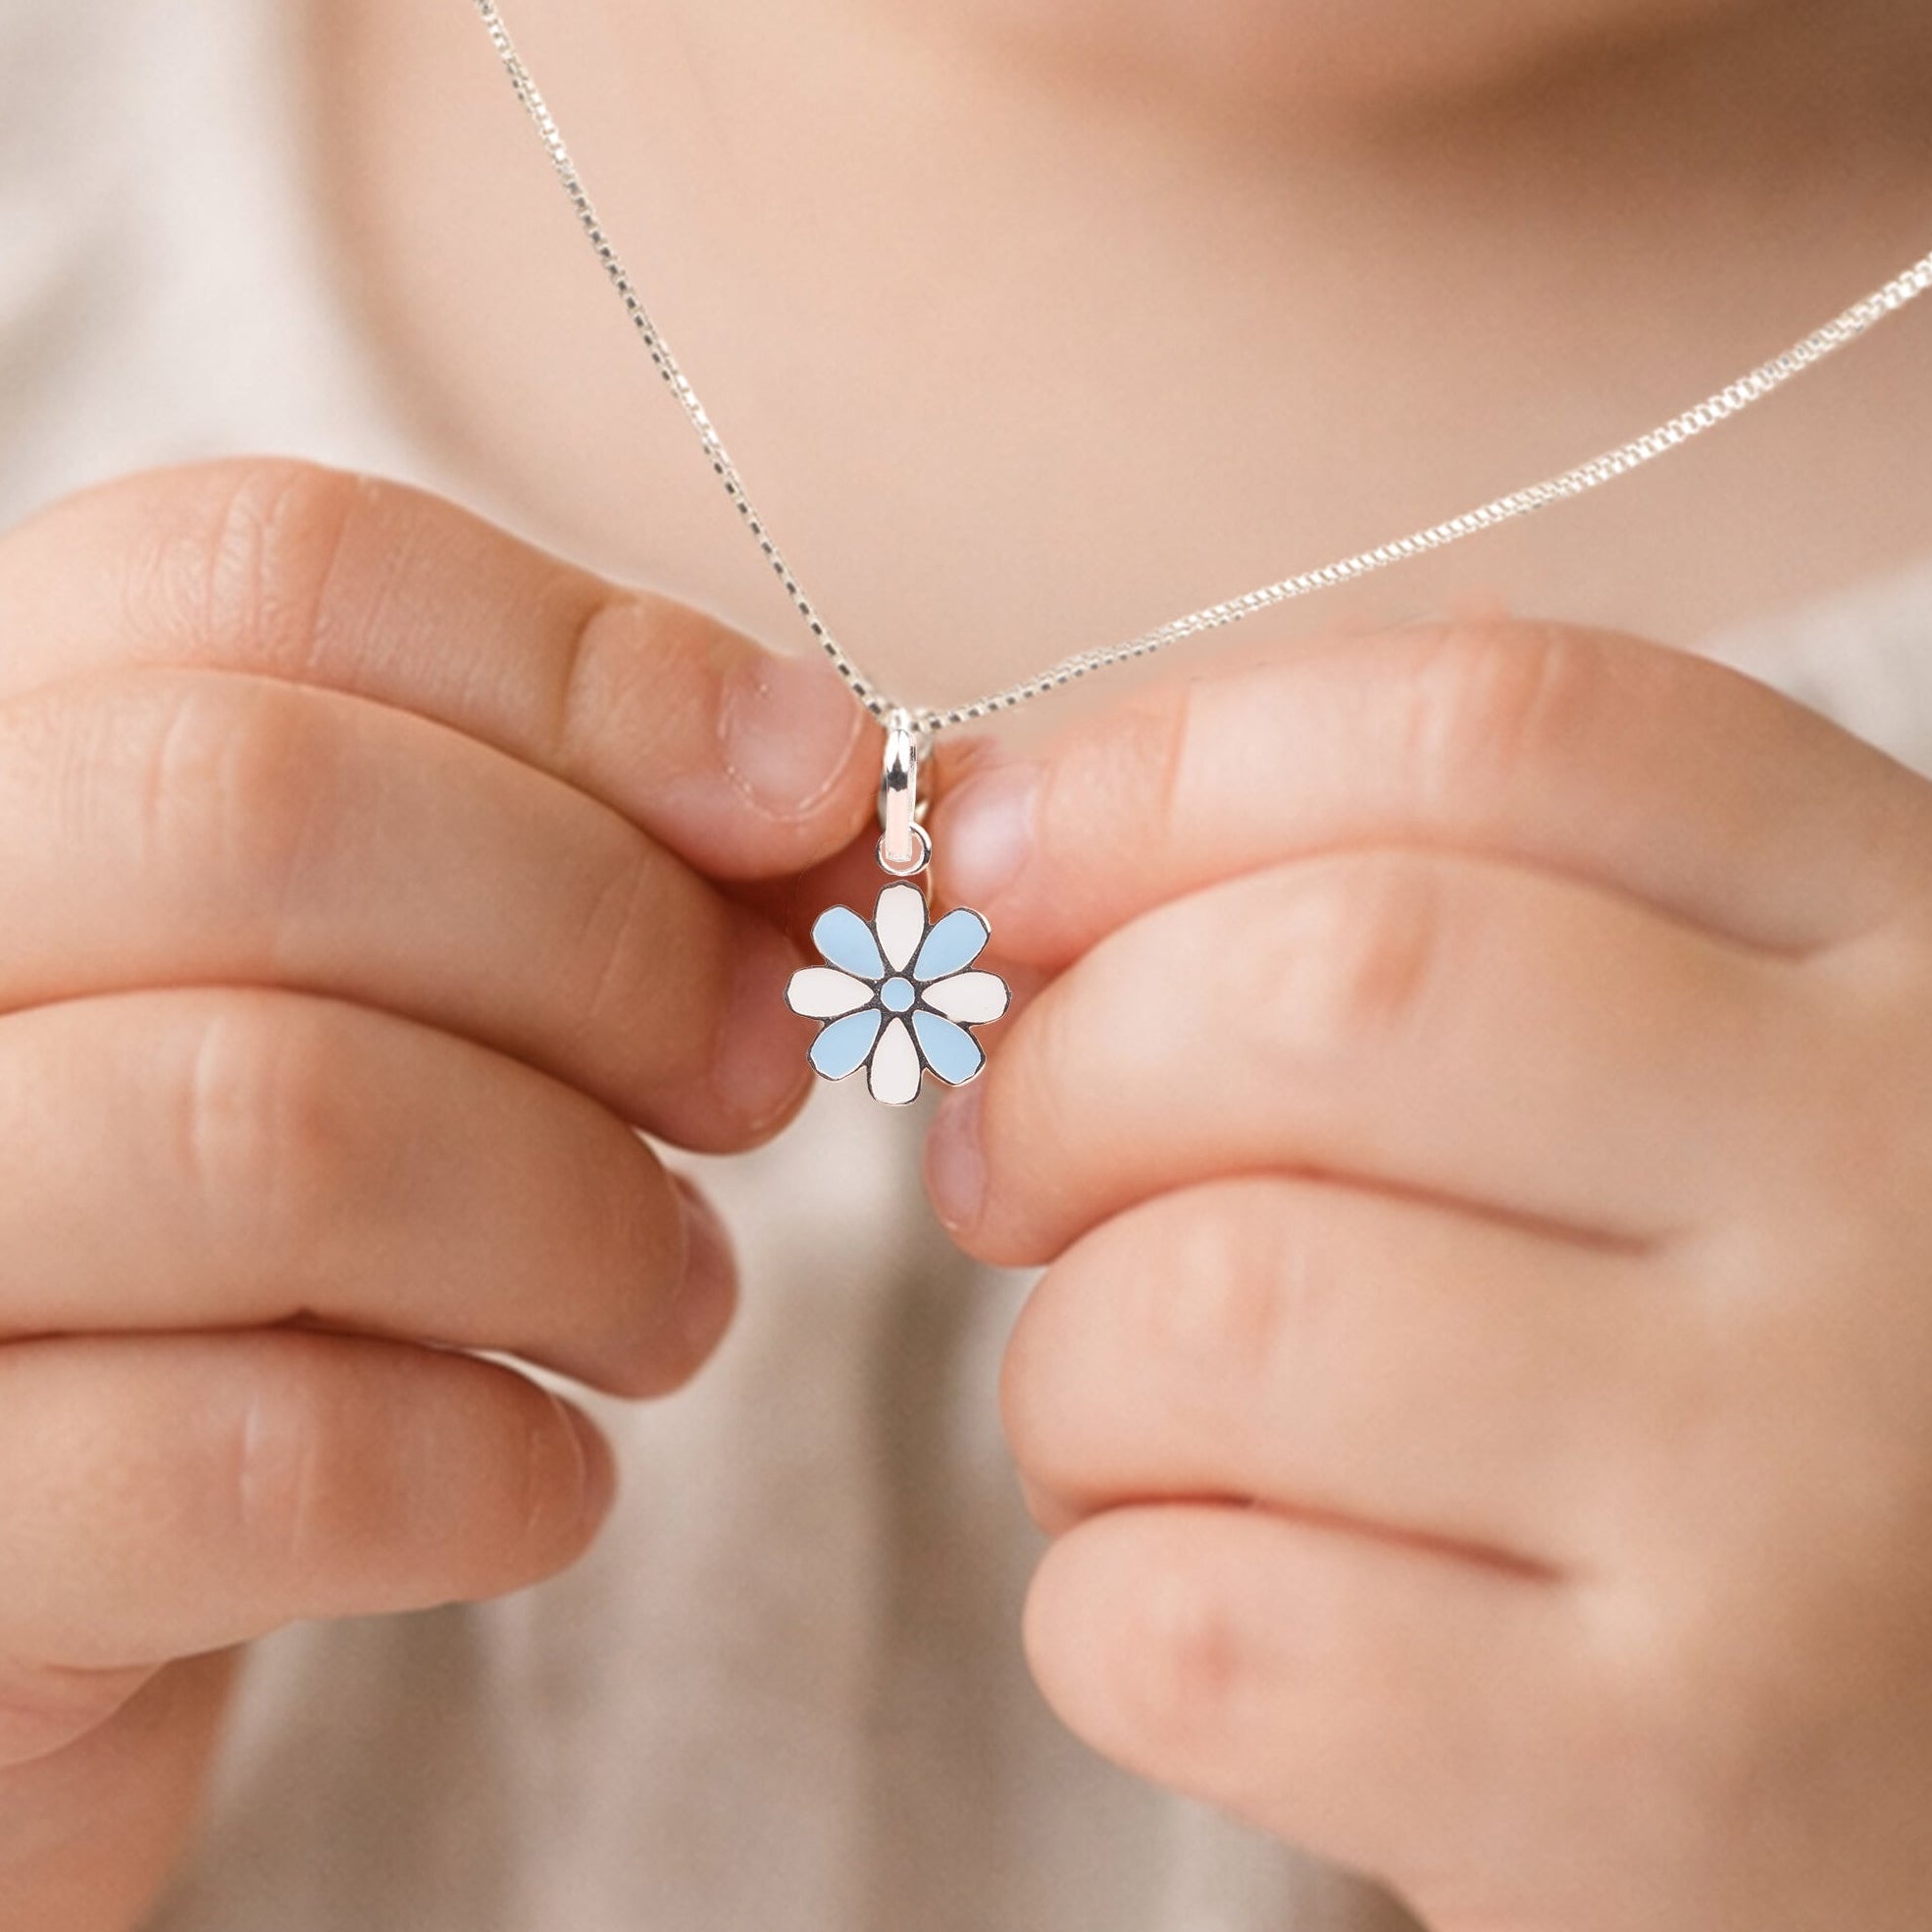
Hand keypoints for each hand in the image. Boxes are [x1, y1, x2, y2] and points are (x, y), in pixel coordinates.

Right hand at [0, 460, 870, 1928]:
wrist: (69, 1577)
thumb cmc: (265, 1253)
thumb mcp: (399, 1001)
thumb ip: (582, 855)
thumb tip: (829, 781)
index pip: (264, 570)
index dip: (592, 663)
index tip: (814, 784)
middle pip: (260, 806)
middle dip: (610, 942)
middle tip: (761, 1075)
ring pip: (278, 1124)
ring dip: (584, 1223)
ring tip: (666, 1299)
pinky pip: (261, 1463)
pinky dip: (496, 1470)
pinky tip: (545, 1476)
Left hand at [925, 621, 1931, 1931]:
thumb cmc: (1730, 1352)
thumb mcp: (1678, 1065)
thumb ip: (1419, 913)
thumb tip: (1010, 833)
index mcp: (1892, 938)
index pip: (1497, 729)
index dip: (1171, 771)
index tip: (1002, 857)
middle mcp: (1884, 1179)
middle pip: (1328, 991)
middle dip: (1061, 1068)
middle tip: (1000, 1161)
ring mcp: (1791, 1493)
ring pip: (1213, 1309)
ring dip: (1067, 1363)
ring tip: (1119, 1409)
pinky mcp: (1663, 1783)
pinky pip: (1202, 1622)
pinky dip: (1103, 1586)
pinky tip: (1188, 1583)